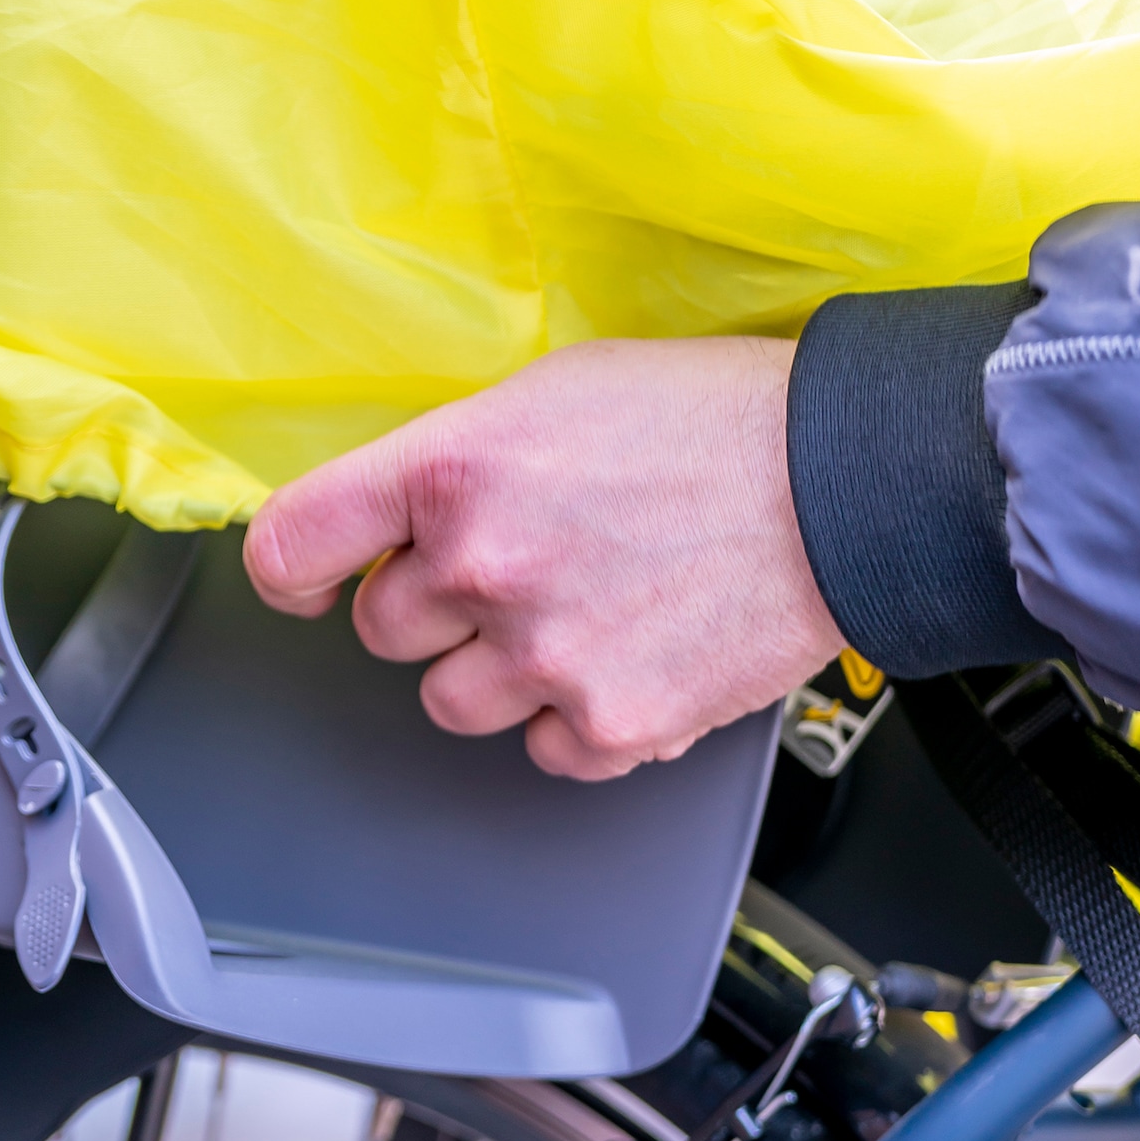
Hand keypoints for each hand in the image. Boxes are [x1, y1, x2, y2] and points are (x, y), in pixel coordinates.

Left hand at [243, 337, 838, 779]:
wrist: (847, 483)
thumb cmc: (715, 420)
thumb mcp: (557, 390)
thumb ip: (461, 459)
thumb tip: (398, 514)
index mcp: (454, 469)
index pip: (294, 542)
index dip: (292, 570)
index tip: (314, 580)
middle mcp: (484, 566)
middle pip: (382, 632)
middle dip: (434, 606)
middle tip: (519, 568)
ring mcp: (545, 655)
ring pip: (453, 702)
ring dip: (499, 669)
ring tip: (581, 610)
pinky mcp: (610, 725)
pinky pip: (543, 750)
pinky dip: (576, 718)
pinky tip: (628, 652)